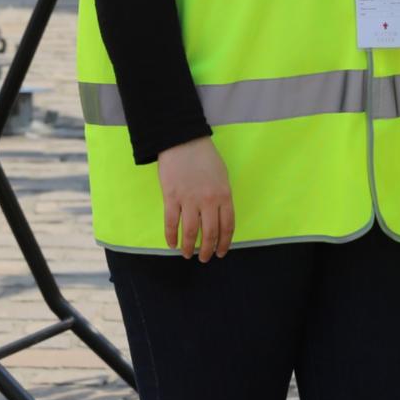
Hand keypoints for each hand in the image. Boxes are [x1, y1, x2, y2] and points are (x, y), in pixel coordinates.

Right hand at [157, 136, 233, 260]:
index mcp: (224, 195)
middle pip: (210, 233)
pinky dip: (171, 236)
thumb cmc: (205, 157)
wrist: (182, 141)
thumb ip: (222, 196)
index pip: (227, 226)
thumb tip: (219, 217)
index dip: (224, 243)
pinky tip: (172, 244)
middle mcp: (208, 200)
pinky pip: (171, 222)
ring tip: (188, 255)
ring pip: (191, 231)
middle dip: (207, 249)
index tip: (220, 252)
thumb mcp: (222, 176)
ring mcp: (189, 199)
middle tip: (204, 259)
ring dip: (190, 247)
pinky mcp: (171, 197)